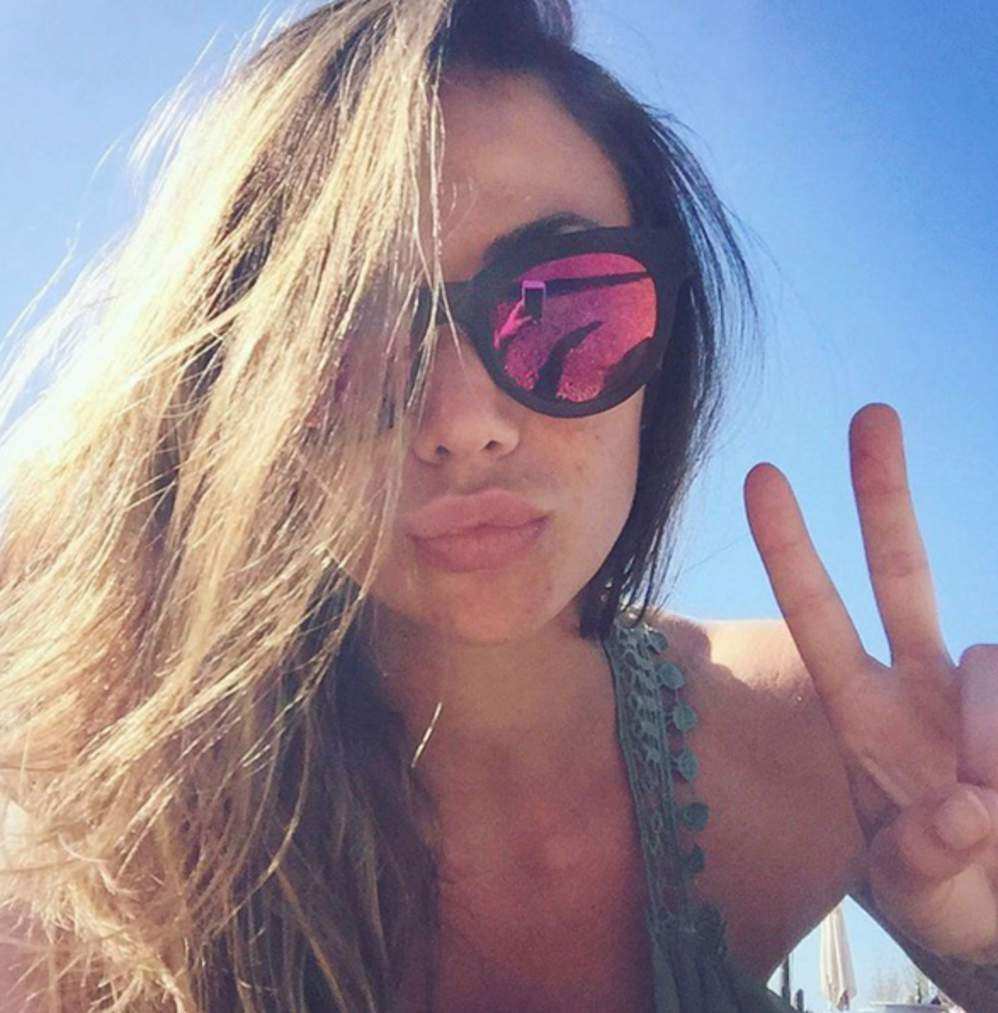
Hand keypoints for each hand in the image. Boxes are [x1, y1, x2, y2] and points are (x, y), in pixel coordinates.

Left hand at [743, 401, 997, 960]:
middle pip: (900, 572)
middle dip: (883, 496)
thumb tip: (964, 803)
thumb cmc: (942, 892)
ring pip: (993, 660)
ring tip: (985, 811)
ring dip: (988, 737)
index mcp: (862, 714)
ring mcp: (980, 695)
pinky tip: (992, 787)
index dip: (792, 551)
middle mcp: (919, 685)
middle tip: (870, 412)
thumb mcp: (913, 885)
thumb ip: (922, 856)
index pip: (819, 617)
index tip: (763, 474)